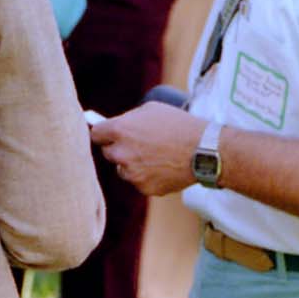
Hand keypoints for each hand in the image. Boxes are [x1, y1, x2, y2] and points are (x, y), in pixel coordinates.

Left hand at [91, 104, 206, 196]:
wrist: (203, 150)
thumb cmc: (179, 125)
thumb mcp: (151, 110)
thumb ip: (129, 119)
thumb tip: (115, 125)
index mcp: (120, 130)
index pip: (96, 134)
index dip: (103, 133)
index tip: (106, 135)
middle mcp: (122, 153)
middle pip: (108, 153)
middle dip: (119, 148)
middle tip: (137, 144)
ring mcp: (132, 173)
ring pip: (123, 169)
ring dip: (132, 164)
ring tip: (155, 155)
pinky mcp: (144, 188)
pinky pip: (139, 181)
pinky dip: (148, 176)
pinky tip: (164, 166)